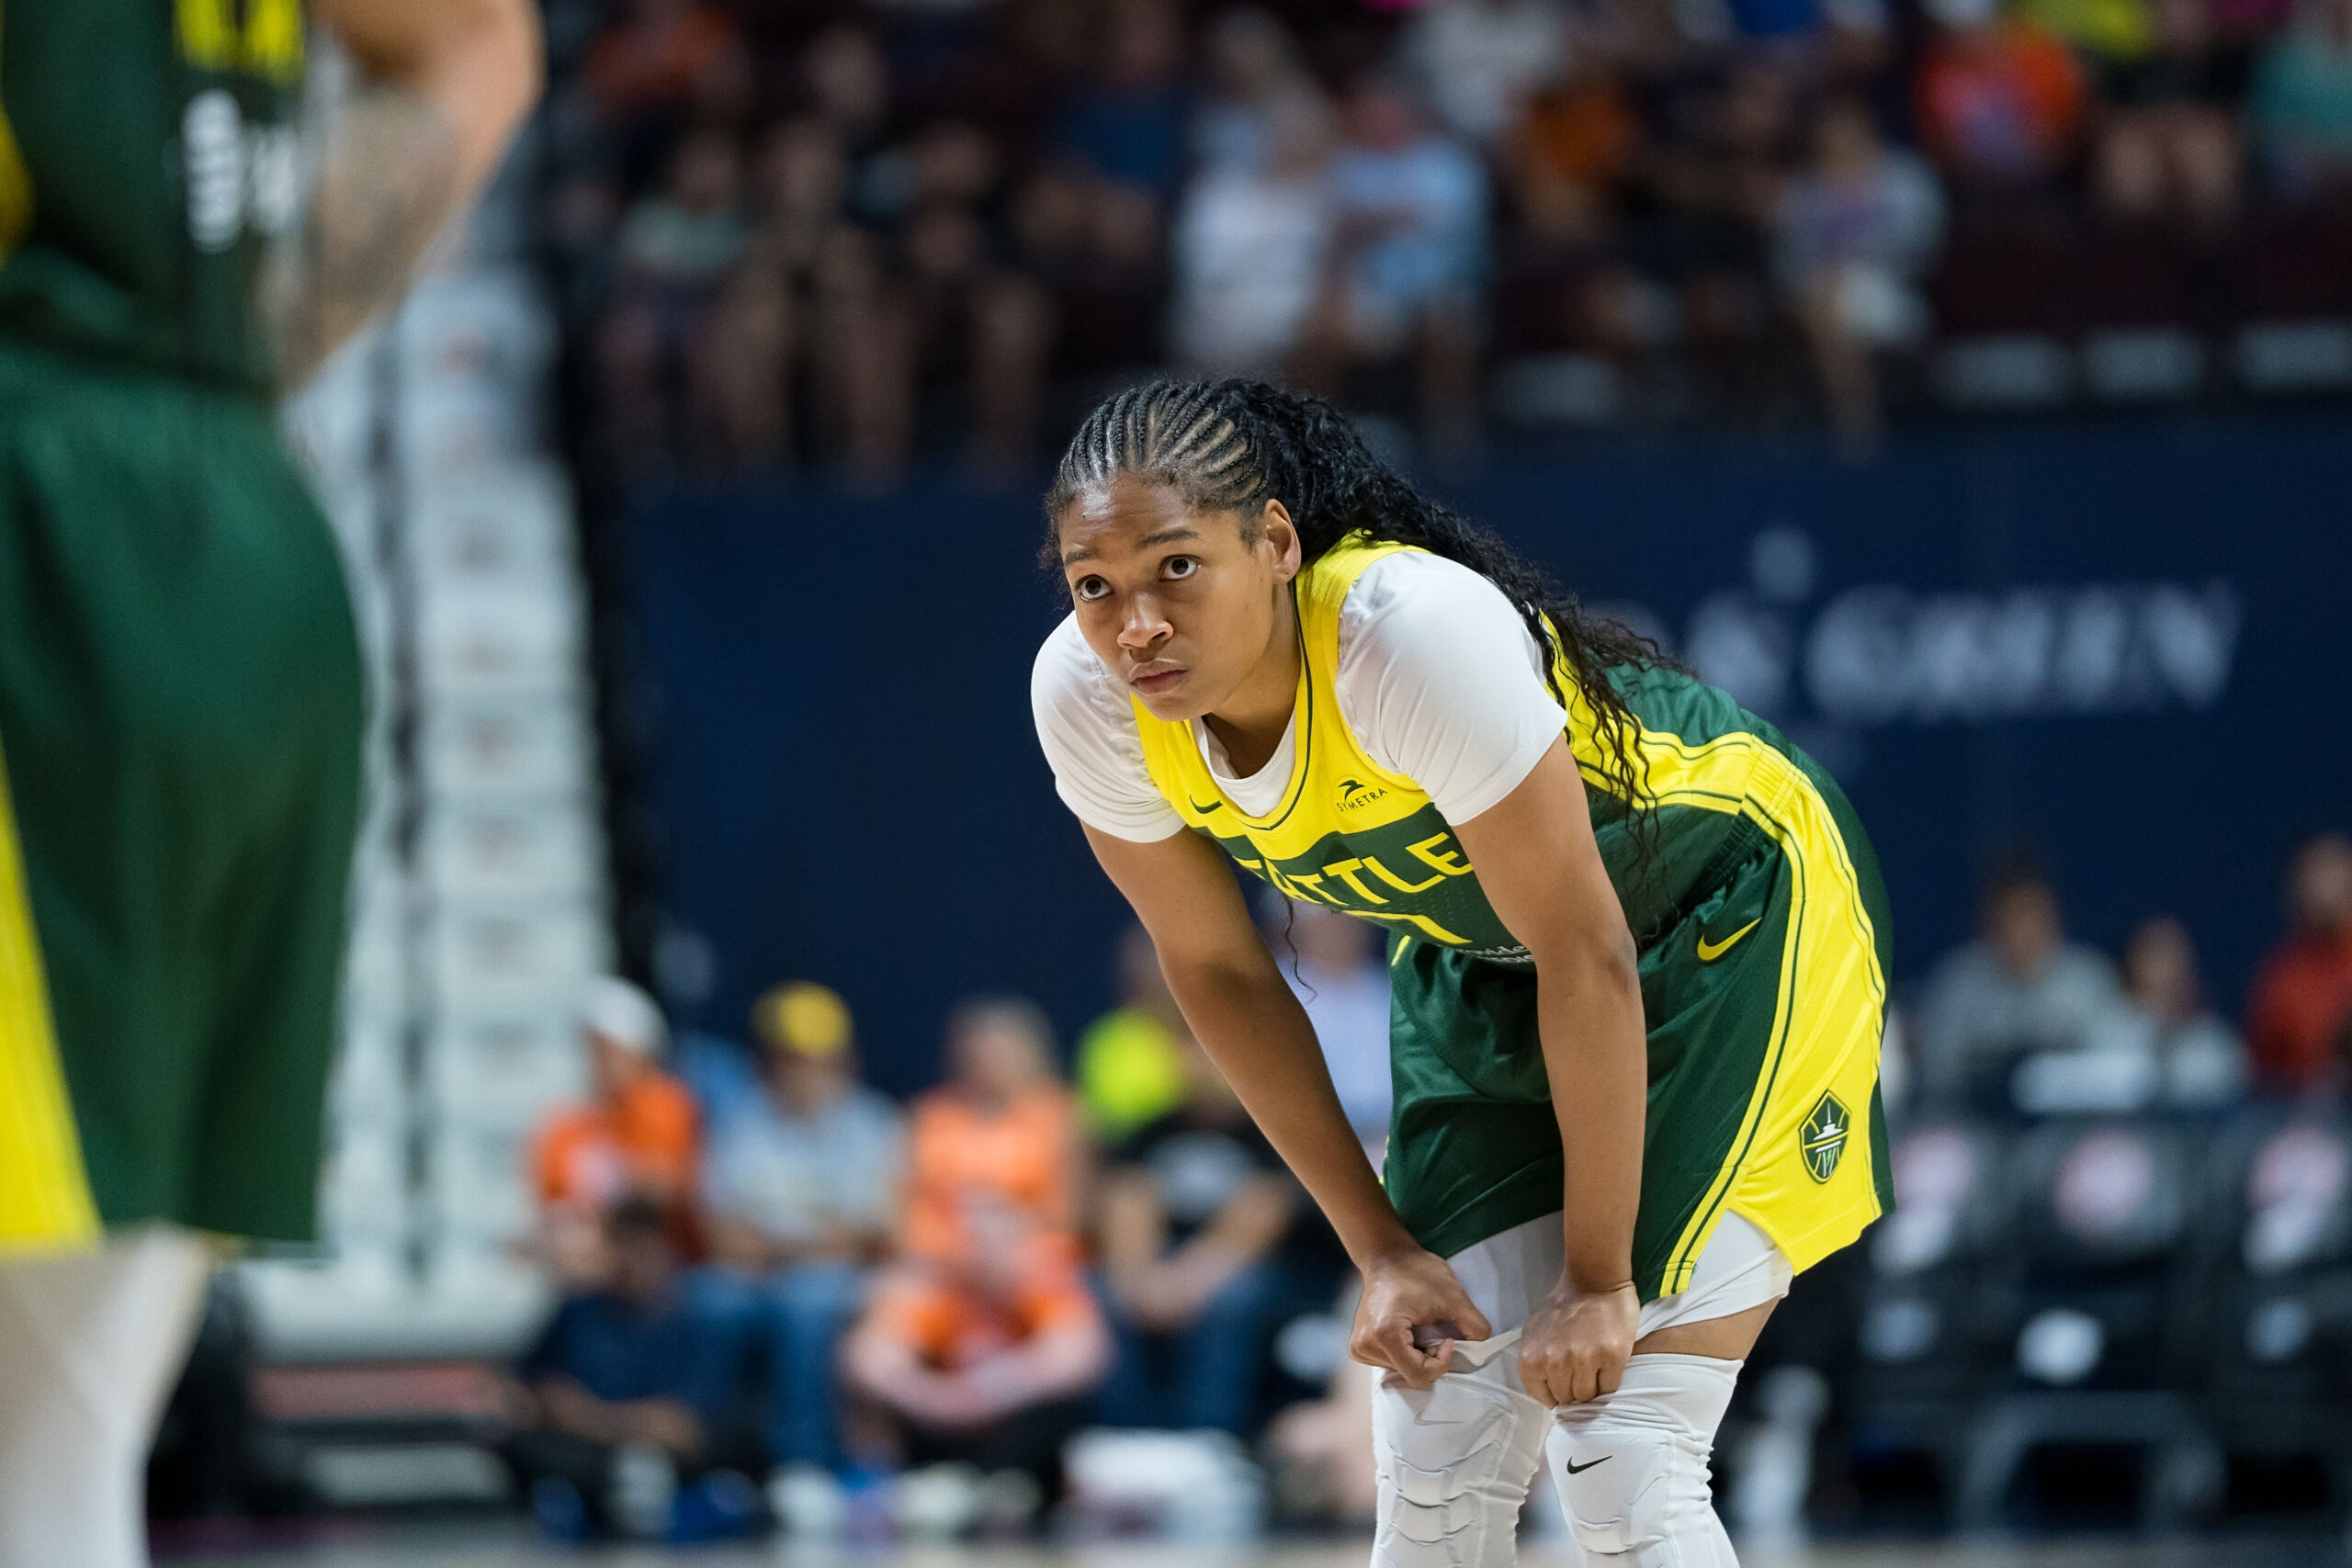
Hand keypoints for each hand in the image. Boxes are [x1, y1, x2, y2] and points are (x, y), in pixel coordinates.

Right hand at [1350, 1247, 1492, 1387]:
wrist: (1387, 1257)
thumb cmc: (1417, 1271)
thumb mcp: (1454, 1296)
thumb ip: (1474, 1325)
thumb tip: (1482, 1347)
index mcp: (1384, 1334)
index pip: (1418, 1375)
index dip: (1441, 1362)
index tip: (1447, 1339)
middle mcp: (1365, 1345)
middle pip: (1409, 1374)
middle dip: (1429, 1358)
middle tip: (1434, 1330)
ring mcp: (1359, 1347)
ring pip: (1400, 1371)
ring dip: (1417, 1357)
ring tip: (1419, 1328)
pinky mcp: (1359, 1347)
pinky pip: (1390, 1364)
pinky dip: (1405, 1355)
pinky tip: (1407, 1333)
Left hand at [1518, 1279, 1638, 1405]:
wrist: (1594, 1280)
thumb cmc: (1564, 1306)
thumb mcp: (1535, 1332)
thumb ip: (1535, 1363)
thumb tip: (1548, 1396)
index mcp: (1532, 1358)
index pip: (1544, 1397)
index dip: (1556, 1394)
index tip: (1565, 1384)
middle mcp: (1555, 1362)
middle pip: (1567, 1398)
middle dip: (1574, 1389)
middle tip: (1581, 1371)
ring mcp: (1583, 1360)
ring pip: (1588, 1396)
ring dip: (1592, 1386)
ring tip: (1594, 1367)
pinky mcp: (1611, 1357)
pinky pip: (1609, 1388)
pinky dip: (1609, 1381)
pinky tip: (1607, 1364)